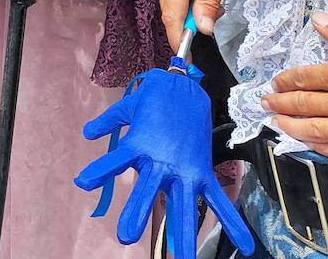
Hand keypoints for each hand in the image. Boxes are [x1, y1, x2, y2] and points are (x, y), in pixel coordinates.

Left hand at [76, 68, 254, 258]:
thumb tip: (87, 133)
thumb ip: (108, 122)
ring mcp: (184, 169)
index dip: (99, 171)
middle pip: (147, 191)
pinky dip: (231, 221)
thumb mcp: (129, 107)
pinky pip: (218, 199)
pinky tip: (245, 246)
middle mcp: (161, 161)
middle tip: (126, 236)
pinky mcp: (203, 171)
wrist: (186, 84)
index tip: (82, 183)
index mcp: (139, 145)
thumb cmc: (155, 96)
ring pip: (183, 205)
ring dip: (182, 234)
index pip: (114, 160)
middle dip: (137, 213)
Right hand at [153, 0, 244, 49]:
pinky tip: (201, 0)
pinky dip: (184, 5)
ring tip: (210, 9)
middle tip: (207, 33)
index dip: (177, 38)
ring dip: (186, 15)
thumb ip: (210, 2)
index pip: (172, 16)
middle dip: (184, 28)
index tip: (184, 58)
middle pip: (169, 12)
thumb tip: (201, 29)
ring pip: (169, 5)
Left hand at [264, 13, 327, 164]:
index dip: (285, 81)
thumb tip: (317, 19)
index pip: (303, 78)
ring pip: (313, 129)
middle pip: (302, 104)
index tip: (274, 83)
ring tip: (275, 123)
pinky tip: (307, 145)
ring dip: (290, 126)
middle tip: (265, 103)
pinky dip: (319, 148)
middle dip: (279, 103)